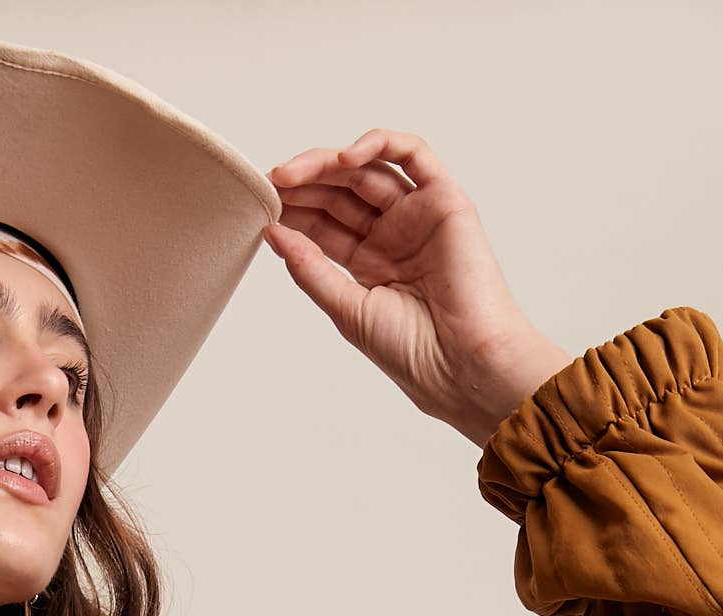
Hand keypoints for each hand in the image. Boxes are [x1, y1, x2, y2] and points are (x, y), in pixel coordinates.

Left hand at [264, 128, 573, 445]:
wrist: (461, 363)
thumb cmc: (411, 350)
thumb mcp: (346, 307)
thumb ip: (310, 267)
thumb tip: (272, 232)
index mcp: (369, 262)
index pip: (324, 224)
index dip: (293, 211)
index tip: (260, 206)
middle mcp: (393, 234)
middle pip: (341, 193)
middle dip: (304, 185)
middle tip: (270, 183)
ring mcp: (418, 215)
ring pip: (369, 170)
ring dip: (327, 164)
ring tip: (291, 174)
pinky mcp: (444, 199)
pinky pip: (414, 155)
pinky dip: (379, 145)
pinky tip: (344, 159)